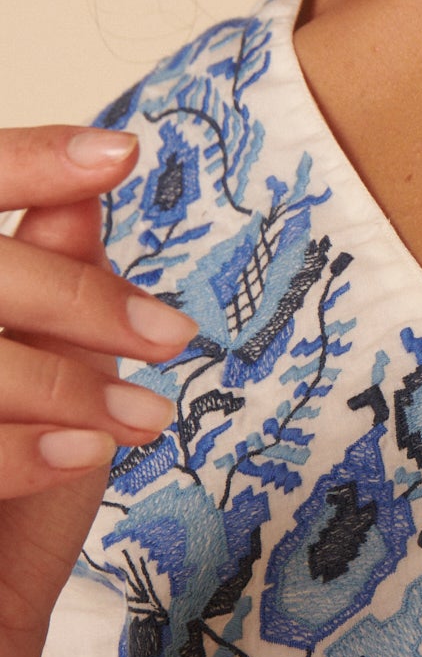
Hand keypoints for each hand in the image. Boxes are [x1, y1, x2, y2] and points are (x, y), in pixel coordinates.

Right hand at [0, 127, 195, 644]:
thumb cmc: (10, 503)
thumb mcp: (47, 377)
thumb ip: (54, 284)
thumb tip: (90, 188)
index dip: (28, 165)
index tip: (118, 154)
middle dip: (77, 298)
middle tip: (170, 334)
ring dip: (65, 385)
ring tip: (144, 420)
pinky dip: (19, 450)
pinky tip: (83, 453)